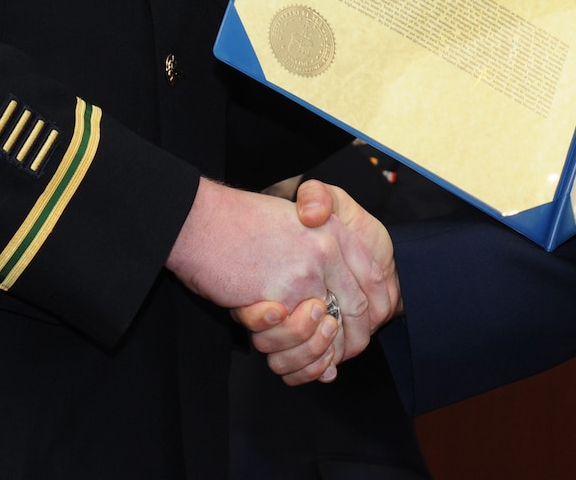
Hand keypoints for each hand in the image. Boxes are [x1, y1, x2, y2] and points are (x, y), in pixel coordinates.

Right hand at [168, 179, 398, 378]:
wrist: (201, 221)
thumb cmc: (238, 221)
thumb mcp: (292, 218)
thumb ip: (318, 248)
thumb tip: (330, 291)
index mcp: (333, 229)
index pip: (373, 274)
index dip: (375, 306)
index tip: (367, 326)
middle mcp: (327, 250)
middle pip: (360, 307)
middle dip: (355, 337)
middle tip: (344, 351)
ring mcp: (305, 276)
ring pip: (331, 330)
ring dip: (321, 347)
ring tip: (312, 347)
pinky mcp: (281, 300)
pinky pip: (300, 340)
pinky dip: (303, 357)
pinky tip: (297, 356)